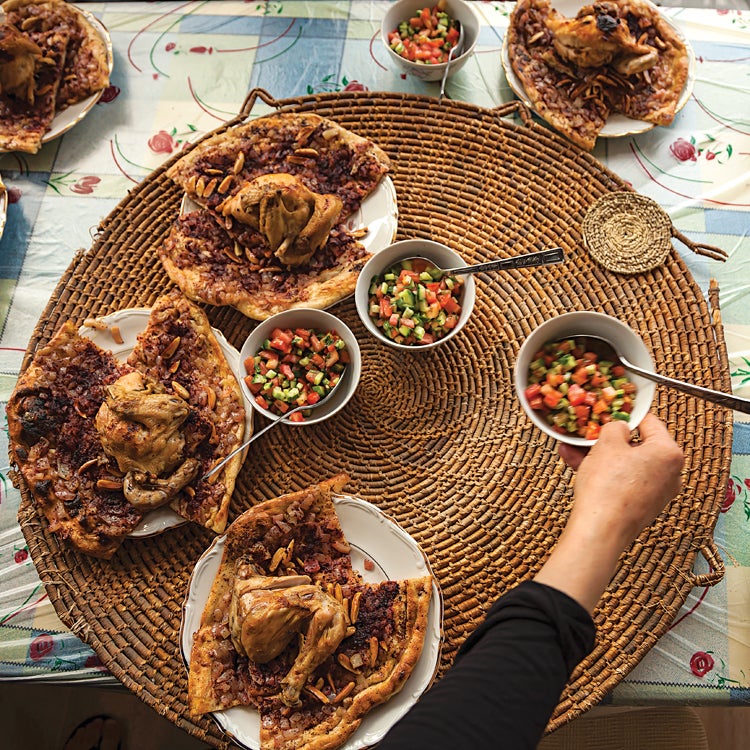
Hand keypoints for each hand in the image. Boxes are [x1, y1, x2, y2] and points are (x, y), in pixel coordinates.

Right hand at [535, 413, 683, 611]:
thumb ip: (614, 427)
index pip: (650, 422)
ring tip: (573, 449)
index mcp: (669, 453)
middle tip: (588, 433)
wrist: (600, 531)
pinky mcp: (642, 506)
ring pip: (625, 464)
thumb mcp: (607, 443)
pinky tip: (578, 466)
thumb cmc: (608, 487)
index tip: (611, 412)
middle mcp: (670, 474)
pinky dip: (604, 473)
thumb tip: (618, 428)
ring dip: (600, 455)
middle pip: (636, 445)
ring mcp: (656, 492)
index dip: (626, 414)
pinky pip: (623, 481)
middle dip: (607, 439)